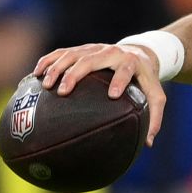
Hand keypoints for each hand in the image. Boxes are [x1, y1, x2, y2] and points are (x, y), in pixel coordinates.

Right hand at [33, 43, 167, 145]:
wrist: (139, 52)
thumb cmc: (145, 79)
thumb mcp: (156, 96)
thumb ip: (154, 117)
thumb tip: (148, 144)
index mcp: (130, 63)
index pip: (125, 70)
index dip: (120, 80)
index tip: (112, 95)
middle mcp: (111, 52)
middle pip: (91, 59)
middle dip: (76, 73)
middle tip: (63, 91)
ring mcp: (94, 48)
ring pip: (72, 54)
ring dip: (57, 67)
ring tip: (45, 85)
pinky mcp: (82, 49)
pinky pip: (61, 52)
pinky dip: (48, 61)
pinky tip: (35, 74)